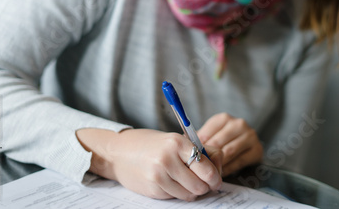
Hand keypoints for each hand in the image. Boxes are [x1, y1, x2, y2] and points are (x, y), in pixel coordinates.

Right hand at [76, 128, 222, 200]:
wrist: (119, 153)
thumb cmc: (152, 145)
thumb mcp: (176, 140)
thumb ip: (200, 151)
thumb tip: (219, 166)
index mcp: (178, 143)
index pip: (207, 167)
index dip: (215, 176)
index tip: (216, 179)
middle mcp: (168, 158)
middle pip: (201, 184)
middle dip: (206, 187)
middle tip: (204, 183)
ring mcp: (159, 175)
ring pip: (190, 194)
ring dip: (193, 192)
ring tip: (186, 181)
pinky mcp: (153, 188)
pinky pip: (176, 197)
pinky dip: (179, 193)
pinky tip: (172, 183)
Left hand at [197, 113, 263, 176]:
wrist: (248, 142)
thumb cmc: (224, 139)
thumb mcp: (212, 134)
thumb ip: (199, 139)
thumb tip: (182, 143)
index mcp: (223, 118)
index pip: (206, 134)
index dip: (197, 148)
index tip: (191, 159)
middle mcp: (238, 124)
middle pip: (217, 143)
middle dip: (207, 158)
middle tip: (199, 169)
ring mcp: (250, 136)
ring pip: (228, 152)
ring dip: (218, 164)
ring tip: (209, 172)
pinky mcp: (257, 149)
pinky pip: (239, 161)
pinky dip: (229, 168)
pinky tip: (222, 172)